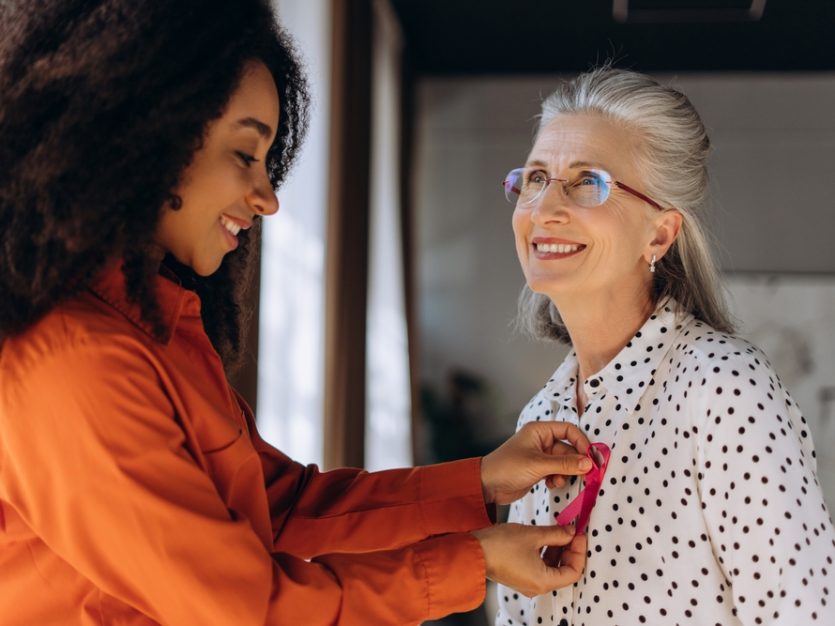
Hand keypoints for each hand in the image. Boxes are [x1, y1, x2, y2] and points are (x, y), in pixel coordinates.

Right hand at [472, 523, 586, 596]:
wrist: (474, 550)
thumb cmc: (500, 546)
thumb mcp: (533, 535)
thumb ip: (556, 534)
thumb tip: (571, 532)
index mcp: (543, 581)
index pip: (574, 571)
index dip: (579, 552)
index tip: (579, 535)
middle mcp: (537, 587)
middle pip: (564, 571)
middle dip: (569, 550)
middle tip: (571, 532)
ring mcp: (528, 582)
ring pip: (552, 568)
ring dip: (557, 550)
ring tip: (558, 531)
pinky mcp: (520, 575)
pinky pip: (540, 567)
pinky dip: (546, 553)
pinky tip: (544, 537)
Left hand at [481, 421, 591, 504]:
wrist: (486, 486)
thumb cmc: (507, 468)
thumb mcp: (538, 464)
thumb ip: (565, 464)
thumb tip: (589, 464)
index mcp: (539, 431)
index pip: (568, 430)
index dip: (582, 443)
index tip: (591, 458)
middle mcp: (541, 441)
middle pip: (568, 449)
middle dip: (575, 463)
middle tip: (584, 476)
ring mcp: (540, 456)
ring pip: (564, 462)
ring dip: (565, 473)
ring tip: (558, 481)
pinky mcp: (538, 470)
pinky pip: (557, 472)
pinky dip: (558, 478)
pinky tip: (551, 485)